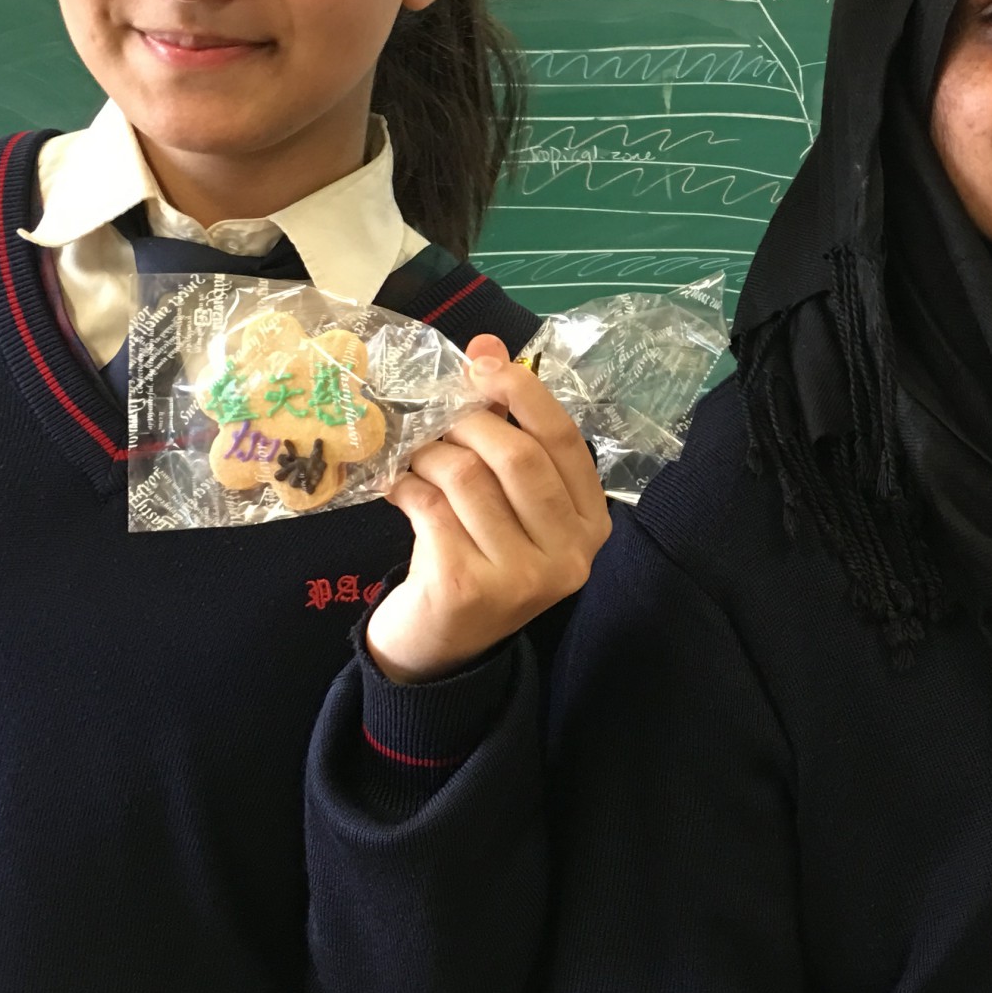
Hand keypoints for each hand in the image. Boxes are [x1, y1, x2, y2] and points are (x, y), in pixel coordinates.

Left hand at [367, 334, 612, 683]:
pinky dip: (408, 486)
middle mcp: (569, 555)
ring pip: (470, 478)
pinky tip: (400, 489)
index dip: (524, 393)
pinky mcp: (468, 589)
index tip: (484, 364)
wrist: (438, 647)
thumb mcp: (504, 496)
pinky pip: (432, 508)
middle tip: (436, 419)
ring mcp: (522, 578)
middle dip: (468, 422)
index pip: (565, 441)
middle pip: (518, 456)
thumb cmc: (478, 555)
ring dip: (431, 455)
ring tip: (416, 459)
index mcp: (591, 524)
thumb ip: (507, 426)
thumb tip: (488, 345)